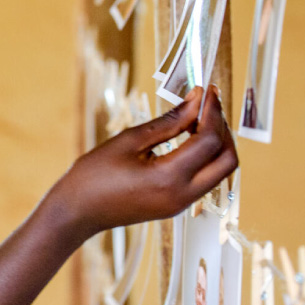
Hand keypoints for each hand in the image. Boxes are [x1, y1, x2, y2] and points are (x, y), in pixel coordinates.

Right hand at [53, 86, 237, 236]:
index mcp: (169, 178)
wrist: (76, 213)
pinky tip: (188, 139)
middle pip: (228, 160)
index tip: (207, 91)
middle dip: (223, 130)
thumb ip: (169, 121)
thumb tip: (196, 101)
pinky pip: (205, 179)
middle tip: (207, 107)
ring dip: (216, 144)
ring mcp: (181, 205)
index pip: (210, 140)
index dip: (213, 112)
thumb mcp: (129, 141)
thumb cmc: (93, 176)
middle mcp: (182, 195)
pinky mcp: (176, 206)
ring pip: (220, 171)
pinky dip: (205, 157)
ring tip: (197, 120)